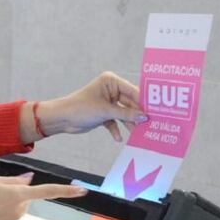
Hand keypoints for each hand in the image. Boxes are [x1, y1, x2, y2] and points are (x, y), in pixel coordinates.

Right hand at [0, 173, 87, 219]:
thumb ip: (12, 181)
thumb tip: (28, 181)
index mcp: (16, 194)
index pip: (46, 191)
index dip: (66, 190)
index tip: (83, 190)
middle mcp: (19, 211)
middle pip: (24, 202)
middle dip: (13, 199)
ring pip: (15, 215)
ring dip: (4, 211)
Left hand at [24, 71, 147, 142]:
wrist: (61, 119)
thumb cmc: (80, 108)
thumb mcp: (106, 111)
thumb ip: (127, 114)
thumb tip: (145, 116)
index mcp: (111, 81)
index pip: (133, 90)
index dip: (145, 101)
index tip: (158, 110)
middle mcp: (110, 90)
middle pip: (130, 103)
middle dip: (138, 115)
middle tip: (152, 124)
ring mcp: (107, 102)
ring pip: (123, 113)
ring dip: (129, 123)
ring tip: (139, 134)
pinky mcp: (103, 114)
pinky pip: (114, 121)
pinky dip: (116, 129)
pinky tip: (118, 138)